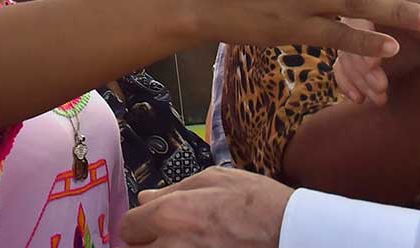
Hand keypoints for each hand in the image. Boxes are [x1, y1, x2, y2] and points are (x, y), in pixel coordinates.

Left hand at [121, 167, 291, 246]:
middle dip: (148, 243)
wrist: (290, 232)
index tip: (148, 224)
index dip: (139, 224)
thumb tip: (146, 198)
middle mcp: (173, 245)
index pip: (128, 227)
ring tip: (186, 243)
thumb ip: (174, 189)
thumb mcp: (215, 179)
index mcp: (171, 214)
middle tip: (167, 235)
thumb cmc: (257, 203)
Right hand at [333, 0, 419, 103]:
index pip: (362, 10)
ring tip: (381, 96)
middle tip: (381, 86)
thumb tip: (411, 10)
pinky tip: (360, 98)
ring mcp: (358, 32)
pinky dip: (348, 83)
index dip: (365, 37)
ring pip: (345, 54)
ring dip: (360, 78)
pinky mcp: (357, 53)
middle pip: (348, 36)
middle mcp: (363, 9)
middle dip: (362, 66)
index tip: (375, 63)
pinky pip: (342, 67)